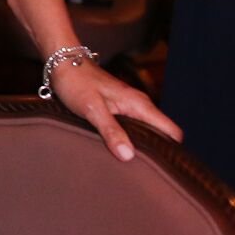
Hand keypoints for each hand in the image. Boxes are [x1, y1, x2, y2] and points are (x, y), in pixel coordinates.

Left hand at [48, 59, 182, 160]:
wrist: (62, 63)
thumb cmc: (76, 82)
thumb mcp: (92, 109)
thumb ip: (111, 131)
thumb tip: (129, 156)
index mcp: (140, 105)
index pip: (172, 131)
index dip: (172, 150)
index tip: (163, 167)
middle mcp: (139, 106)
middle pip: (161, 134)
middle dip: (156, 152)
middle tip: (145, 171)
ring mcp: (129, 107)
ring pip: (146, 131)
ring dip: (140, 146)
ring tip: (131, 165)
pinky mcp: (117, 109)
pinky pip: (132, 128)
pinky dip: (128, 139)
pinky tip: (118, 150)